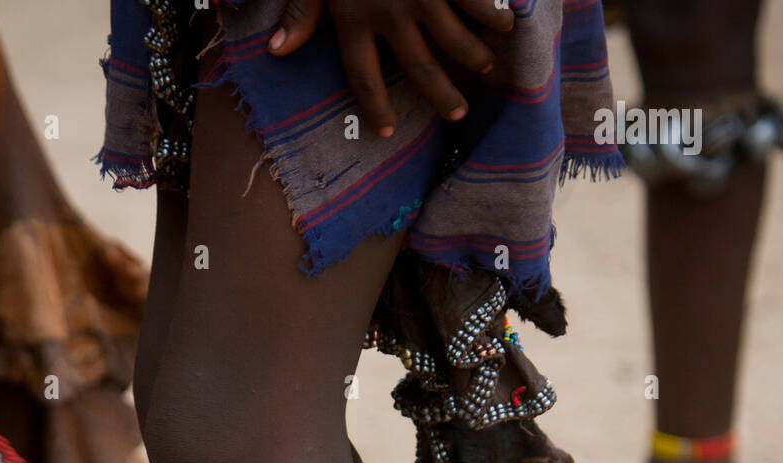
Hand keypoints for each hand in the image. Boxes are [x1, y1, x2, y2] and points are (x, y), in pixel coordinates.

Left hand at [269, 0, 514, 135]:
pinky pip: (477, 3)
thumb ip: (301, 13)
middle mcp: (390, 14)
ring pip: (456, 42)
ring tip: (484, 68)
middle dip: (441, 96)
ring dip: (474, 58)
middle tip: (457, 113)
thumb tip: (277, 52)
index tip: (386, 130)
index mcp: (353, 19)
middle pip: (420, 70)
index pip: (362, 77)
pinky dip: (494, 16)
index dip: (374, 107)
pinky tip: (505, 25)